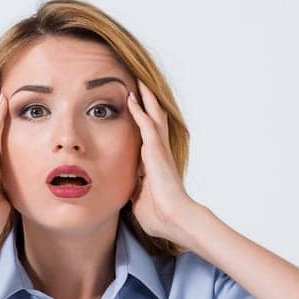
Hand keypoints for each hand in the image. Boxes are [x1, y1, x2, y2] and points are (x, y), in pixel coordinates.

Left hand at [127, 79, 201, 242]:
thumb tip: (124, 193)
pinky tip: (131, 97)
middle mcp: (159, 152)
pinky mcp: (156, 150)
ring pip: (153, 116)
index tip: (133, 111)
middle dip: (147, 102)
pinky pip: (146, 124)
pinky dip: (139, 110)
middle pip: (154, 120)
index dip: (141, 122)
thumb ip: (133, 192)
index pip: (146, 137)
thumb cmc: (159, 216)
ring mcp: (159, 150)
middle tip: (140, 84)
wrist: (174, 219)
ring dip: (146, 98)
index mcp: (154, 164)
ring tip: (139, 80)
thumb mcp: (138, 201)